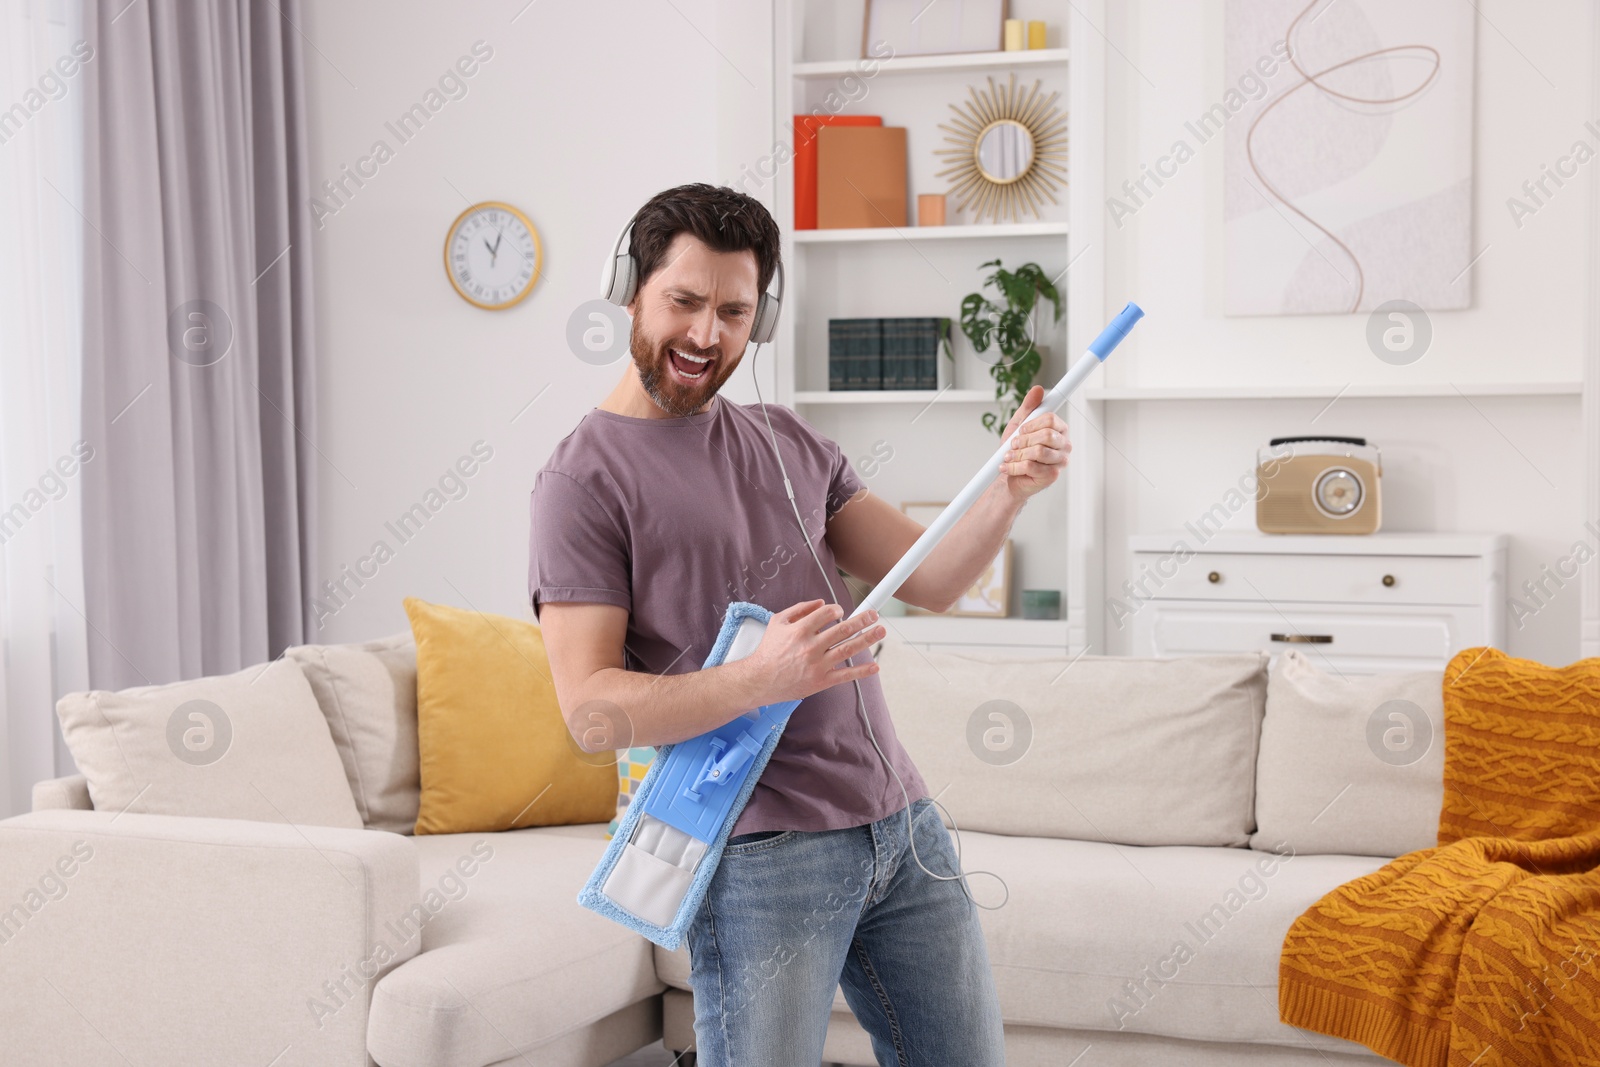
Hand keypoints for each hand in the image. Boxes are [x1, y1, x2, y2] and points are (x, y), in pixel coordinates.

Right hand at [736, 600, 882, 704]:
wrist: (760, 680)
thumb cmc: (769, 650)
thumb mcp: (778, 622)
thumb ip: (800, 609)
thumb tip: (822, 602)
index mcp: (800, 630)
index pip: (827, 614)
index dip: (837, 609)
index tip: (841, 611)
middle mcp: (810, 647)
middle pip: (843, 629)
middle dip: (862, 620)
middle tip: (874, 614)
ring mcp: (817, 665)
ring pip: (848, 649)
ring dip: (867, 639)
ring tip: (880, 630)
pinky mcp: (821, 681)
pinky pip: (845, 675)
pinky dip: (861, 671)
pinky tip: (874, 666)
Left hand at [998, 385, 1070, 500]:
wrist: (1008, 477)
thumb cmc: (1017, 451)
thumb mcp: (1018, 425)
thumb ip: (1028, 408)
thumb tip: (1037, 389)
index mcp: (1059, 430)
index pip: (1050, 419)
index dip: (1031, 424)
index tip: (1021, 430)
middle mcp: (1064, 445)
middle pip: (1046, 435)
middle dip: (1024, 440)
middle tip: (1013, 444)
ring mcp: (1060, 461)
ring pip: (1039, 452)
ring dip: (1018, 454)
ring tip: (1009, 456)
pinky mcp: (1052, 476)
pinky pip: (1031, 467)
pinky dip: (1014, 466)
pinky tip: (1008, 467)